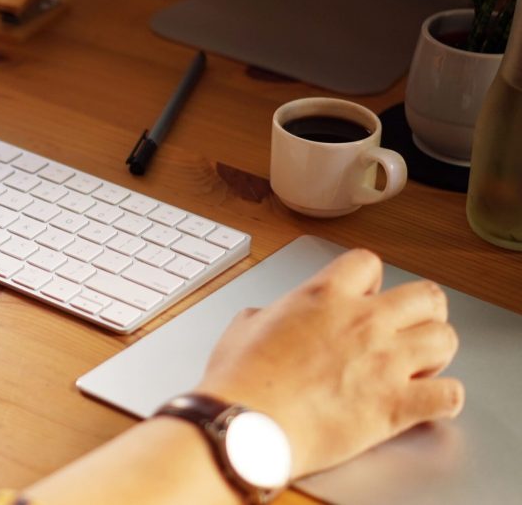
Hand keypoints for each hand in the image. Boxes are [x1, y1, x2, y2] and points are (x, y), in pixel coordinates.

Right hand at [195, 249, 462, 478]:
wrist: (245, 426)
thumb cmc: (240, 381)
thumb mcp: (243, 328)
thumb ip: (269, 316)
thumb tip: (269, 320)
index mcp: (322, 296)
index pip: (368, 262)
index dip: (370, 280)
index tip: (367, 295)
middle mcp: (362, 321)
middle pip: (426, 296)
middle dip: (422, 311)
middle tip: (408, 327)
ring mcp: (385, 362)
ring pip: (445, 339)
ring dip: (434, 352)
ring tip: (417, 365)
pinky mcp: (396, 406)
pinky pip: (448, 395)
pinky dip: (442, 399)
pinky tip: (425, 402)